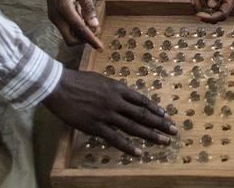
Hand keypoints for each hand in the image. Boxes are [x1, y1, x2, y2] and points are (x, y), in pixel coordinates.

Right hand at [40, 0, 102, 48]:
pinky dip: (75, 26)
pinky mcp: (54, 16)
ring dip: (80, 32)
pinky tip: (80, 12)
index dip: (91, 40)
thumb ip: (88, 7)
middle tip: (95, 28)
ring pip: (68, 35)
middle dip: (84, 39)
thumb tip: (94, 25)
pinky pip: (66, 28)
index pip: (79, 30)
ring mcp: (54, 17)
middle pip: (70, 40)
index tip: (100, 47)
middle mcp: (56, 17)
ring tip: (87, 15)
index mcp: (64, 9)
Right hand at [43, 68, 178, 156]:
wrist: (59, 86)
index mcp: (118, 88)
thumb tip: (123, 94)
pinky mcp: (96, 126)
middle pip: (143, 115)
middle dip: (160, 124)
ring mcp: (107, 115)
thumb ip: (113, 88)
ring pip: (133, 127)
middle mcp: (116, 101)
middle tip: (174, 131)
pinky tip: (139, 152)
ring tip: (164, 141)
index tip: (166, 116)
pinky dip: (128, 146)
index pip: (142, 101)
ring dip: (150, 135)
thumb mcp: (100, 80)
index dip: (155, 109)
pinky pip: (115, 138)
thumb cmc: (78, 80)